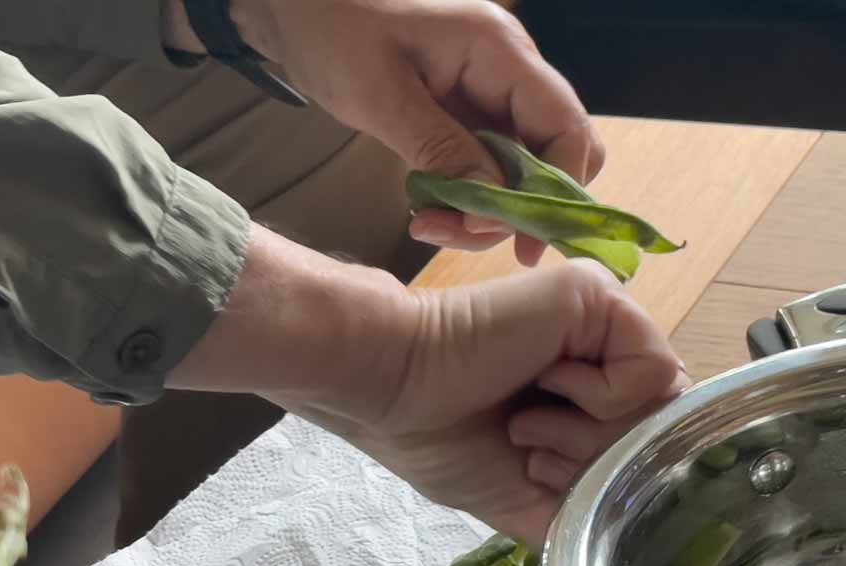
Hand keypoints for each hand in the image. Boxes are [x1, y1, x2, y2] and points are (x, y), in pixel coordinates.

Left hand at [166, 0, 603, 265]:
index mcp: (500, 53)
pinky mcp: (462, 116)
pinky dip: (460, 198)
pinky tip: (422, 207)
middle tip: (455, 232)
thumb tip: (492, 207)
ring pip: (515, 171)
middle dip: (515, 207)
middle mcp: (506, 74)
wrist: (298, 12)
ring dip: (480, 210)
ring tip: (425, 224)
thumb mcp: (382, 98)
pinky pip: (481, 169)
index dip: (557, 190)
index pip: (566, 126)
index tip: (523, 245)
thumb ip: (441, 149)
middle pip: (552, 155)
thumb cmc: (334, 35)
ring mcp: (486, 96)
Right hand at [169, 227, 686, 545]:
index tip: (532, 470)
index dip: (595, 474)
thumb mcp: (522, 497)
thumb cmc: (435, 437)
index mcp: (580, 390)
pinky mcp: (598, 297)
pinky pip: (653, 370)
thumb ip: (583, 505)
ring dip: (591, 432)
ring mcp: (602, 321)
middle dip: (593, 458)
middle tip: (528, 446)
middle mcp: (599, 351)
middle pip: (659, 425)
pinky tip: (545, 383)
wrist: (390, 389)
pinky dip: (600, 398)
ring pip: (662, 403)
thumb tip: (641, 529)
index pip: (642, 441)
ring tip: (528, 420)